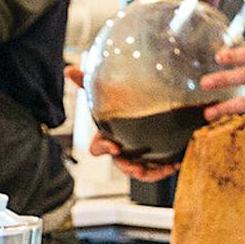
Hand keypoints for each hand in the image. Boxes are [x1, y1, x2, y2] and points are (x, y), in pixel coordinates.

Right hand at [69, 65, 178, 179]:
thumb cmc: (122, 100)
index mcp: (107, 136)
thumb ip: (88, 83)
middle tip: (138, 167)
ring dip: (150, 174)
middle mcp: (122, 149)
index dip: (103, 149)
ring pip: (141, 172)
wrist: (150, 104)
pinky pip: (158, 169)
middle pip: (121, 165)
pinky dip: (165, 169)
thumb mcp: (107, 91)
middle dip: (129, 168)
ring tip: (162, 168)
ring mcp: (138, 155)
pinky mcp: (154, 157)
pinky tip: (175, 164)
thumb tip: (69, 70)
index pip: (97, 148)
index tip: (115, 146)